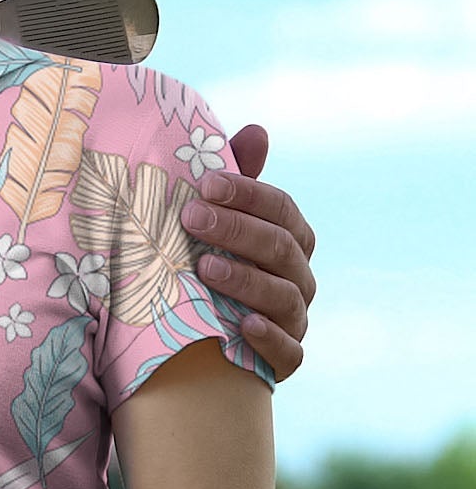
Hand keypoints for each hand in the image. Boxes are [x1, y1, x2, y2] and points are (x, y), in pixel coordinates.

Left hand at [180, 124, 315, 380]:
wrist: (201, 333)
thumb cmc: (211, 260)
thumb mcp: (217, 220)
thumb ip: (236, 179)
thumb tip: (258, 129)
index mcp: (289, 238)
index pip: (281, 209)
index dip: (247, 194)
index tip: (203, 183)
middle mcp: (298, 277)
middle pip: (281, 248)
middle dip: (236, 230)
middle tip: (190, 218)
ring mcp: (294, 318)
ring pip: (284, 297)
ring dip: (246, 280)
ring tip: (204, 267)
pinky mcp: (285, 359)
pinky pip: (288, 352)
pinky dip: (269, 338)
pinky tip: (242, 325)